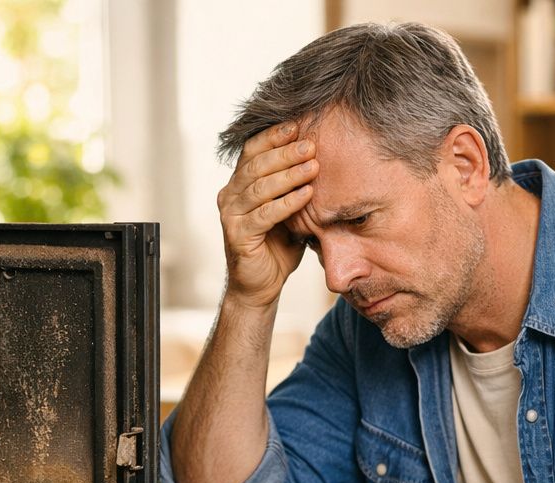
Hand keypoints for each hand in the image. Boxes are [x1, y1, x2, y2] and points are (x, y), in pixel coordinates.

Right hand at [217, 122, 318, 309]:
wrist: (260, 284)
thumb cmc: (277, 244)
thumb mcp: (289, 209)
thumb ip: (296, 185)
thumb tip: (325, 154)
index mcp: (240, 183)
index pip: (253, 150)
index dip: (274, 136)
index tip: (300, 124)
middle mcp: (230, 195)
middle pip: (256, 165)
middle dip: (285, 152)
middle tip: (312, 144)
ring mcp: (231, 215)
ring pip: (259, 187)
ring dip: (288, 174)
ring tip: (314, 166)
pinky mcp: (237, 235)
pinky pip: (264, 214)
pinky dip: (287, 203)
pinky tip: (306, 194)